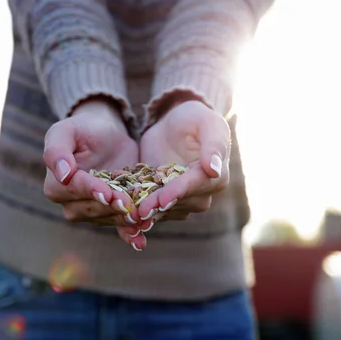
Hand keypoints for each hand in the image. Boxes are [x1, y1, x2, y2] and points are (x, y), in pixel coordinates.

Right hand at [42, 98, 141, 226]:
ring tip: (140, 218)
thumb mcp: (66, 130)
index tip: (107, 192)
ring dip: (123, 219)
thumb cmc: (83, 129)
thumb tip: (62, 173)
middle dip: (111, 207)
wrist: (106, 134)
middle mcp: (71, 203)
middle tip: (129, 205)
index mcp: (57, 184)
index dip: (91, 191)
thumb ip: (57, 149)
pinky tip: (140, 241)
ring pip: (107, 218)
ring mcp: (91, 210)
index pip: (74, 189)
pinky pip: (118, 227)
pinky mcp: (111, 213)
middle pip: (92, 207)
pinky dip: (129, 235)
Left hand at [116, 100, 230, 248]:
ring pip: (164, 210)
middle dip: (158, 207)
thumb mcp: (207, 124)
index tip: (162, 200)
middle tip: (139, 212)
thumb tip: (214, 170)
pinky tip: (123, 220)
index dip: (178, 192)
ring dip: (147, 214)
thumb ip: (213, 145)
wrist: (175, 124)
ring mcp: (182, 200)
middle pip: (179, 203)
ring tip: (128, 217)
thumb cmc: (195, 119)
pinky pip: (151, 209)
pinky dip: (138, 213)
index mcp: (217, 177)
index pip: (196, 186)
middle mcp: (202, 194)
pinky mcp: (162, 200)